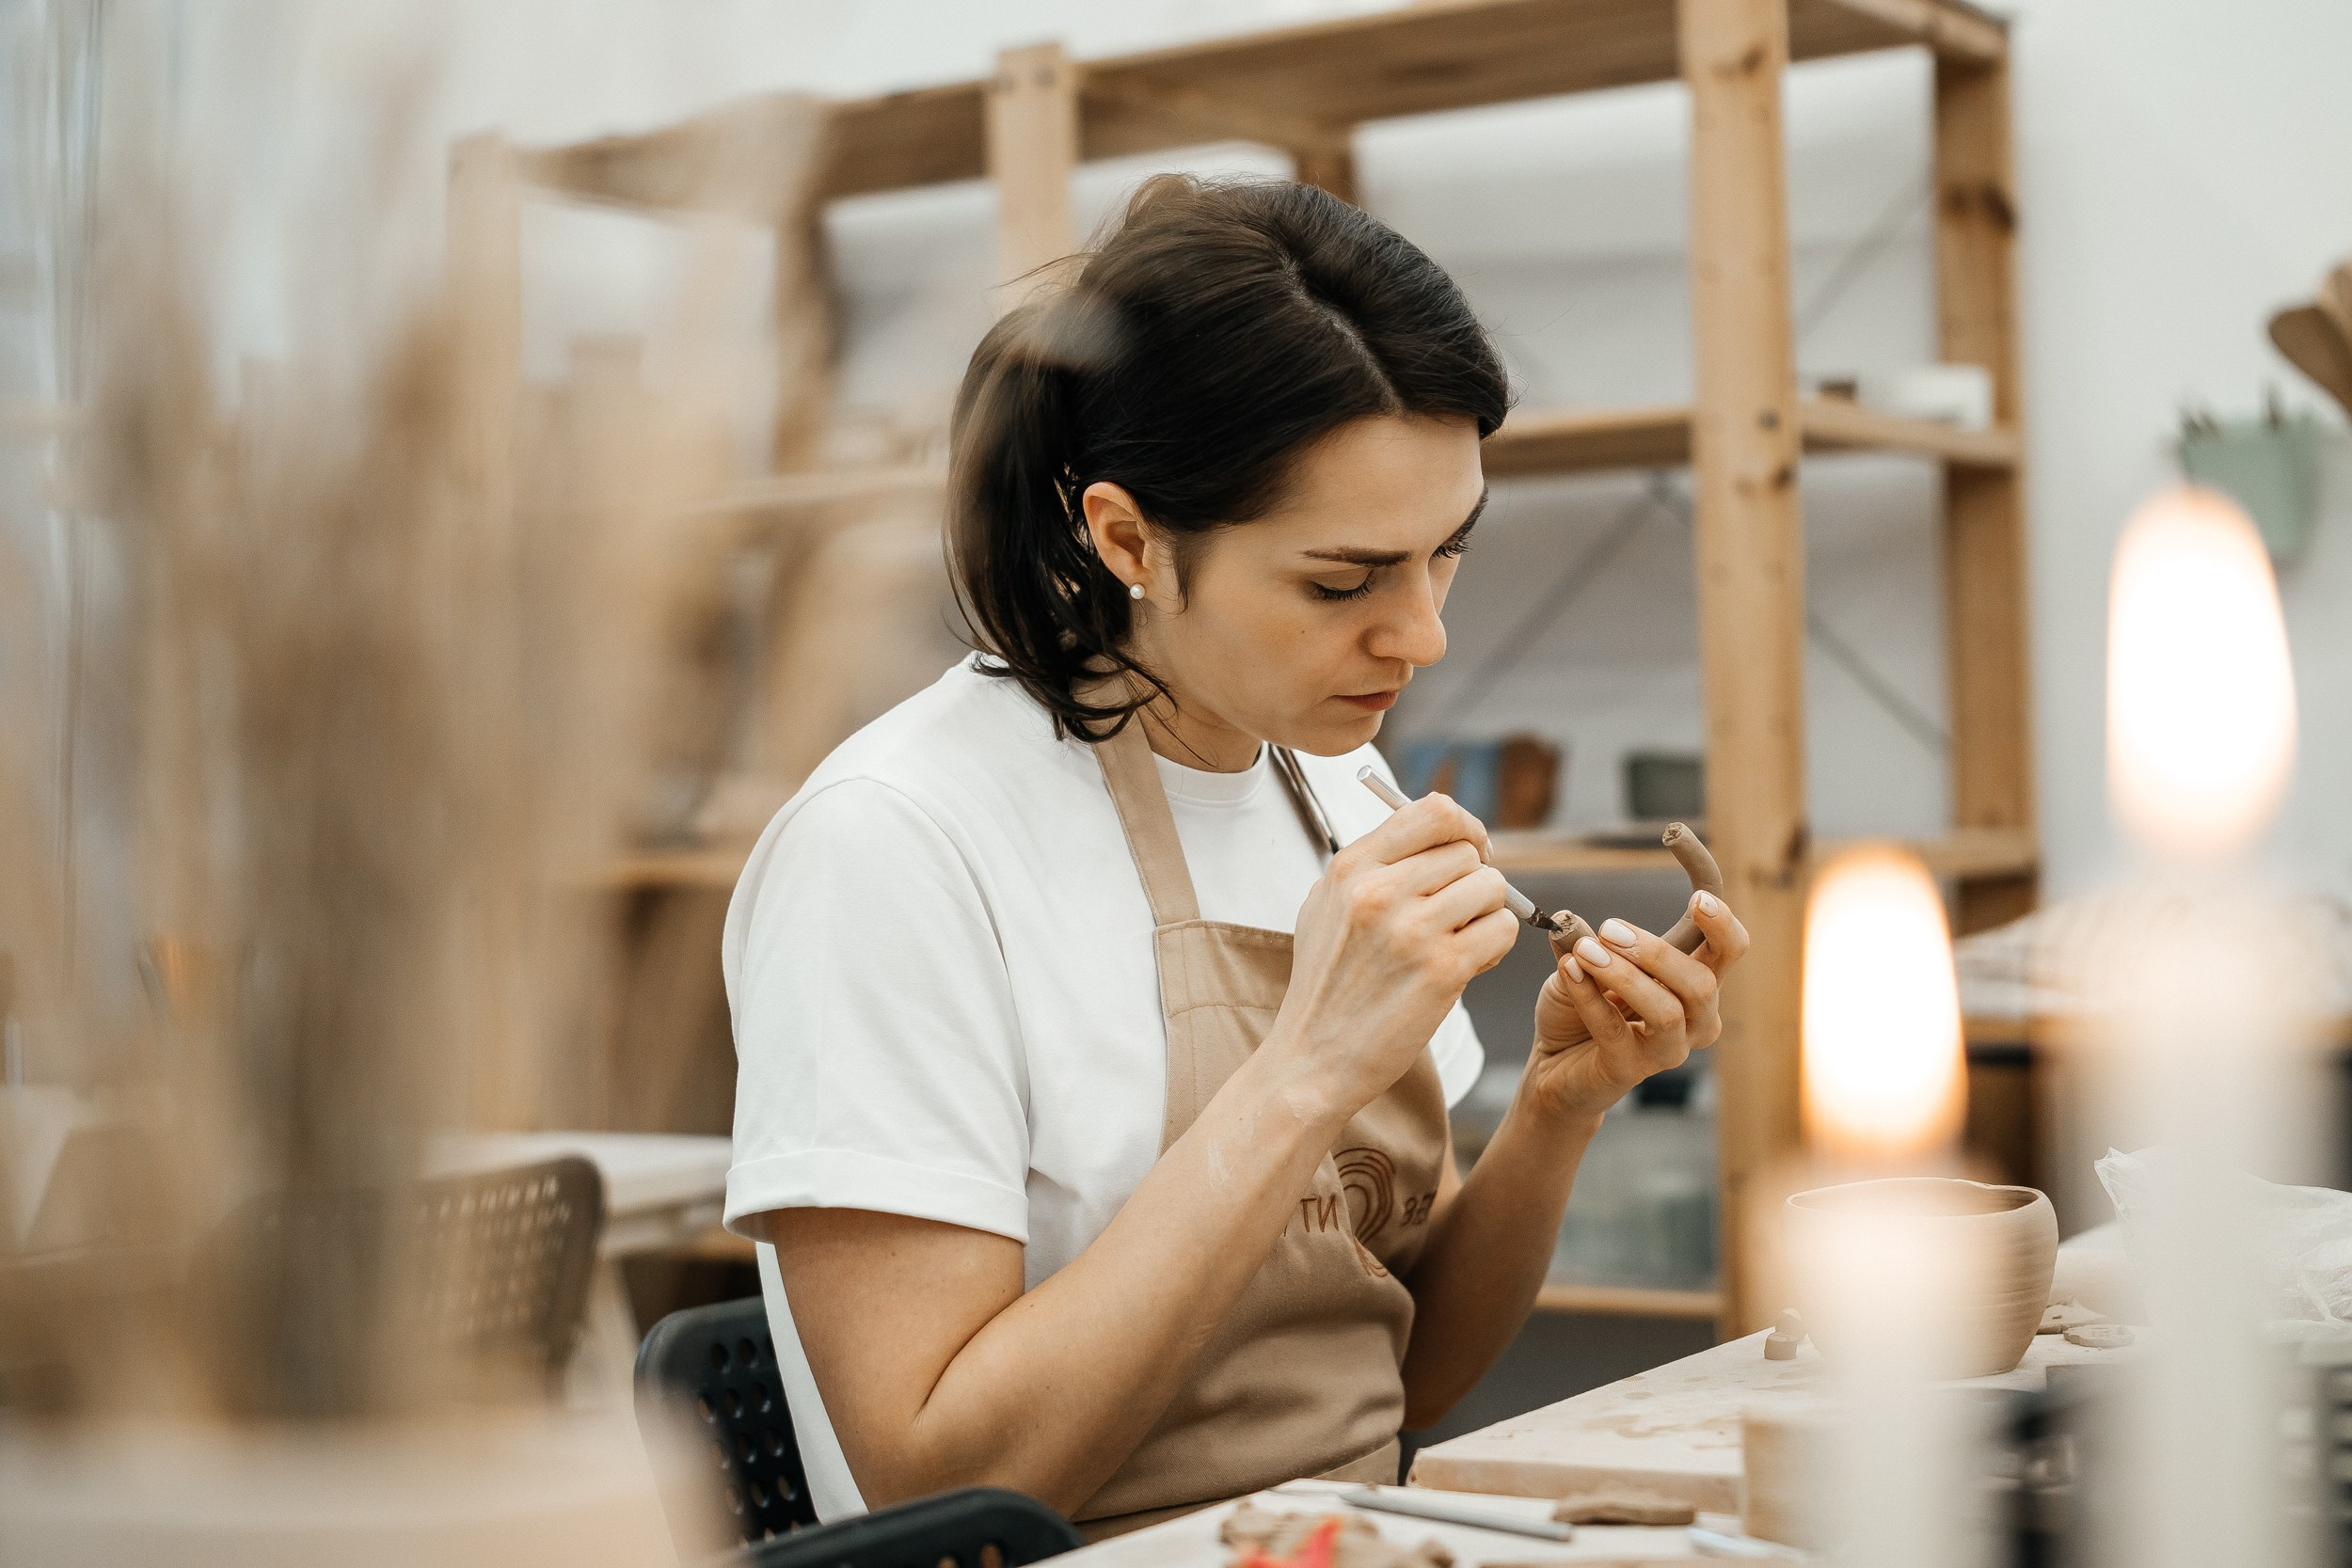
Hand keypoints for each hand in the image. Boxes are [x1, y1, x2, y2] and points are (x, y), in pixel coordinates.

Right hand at [1270, 792, 1519, 1123]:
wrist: (1312, 1059)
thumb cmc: (1324, 986)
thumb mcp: (1326, 906)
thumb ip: (1372, 865)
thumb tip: (1437, 834)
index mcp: (1351, 867)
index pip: (1433, 811)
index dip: (1465, 826)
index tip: (1469, 851)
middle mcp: (1380, 890)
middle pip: (1467, 852)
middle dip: (1472, 880)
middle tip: (1458, 913)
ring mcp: (1412, 929)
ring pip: (1493, 887)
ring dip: (1486, 914)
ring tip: (1457, 941)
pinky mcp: (1443, 968)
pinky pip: (1503, 929)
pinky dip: (1495, 945)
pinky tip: (1465, 964)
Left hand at [1525, 891, 1750, 1125]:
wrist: (1554, 1064)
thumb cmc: (1581, 1009)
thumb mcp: (1585, 963)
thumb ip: (1588, 940)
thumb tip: (1568, 918)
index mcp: (1693, 984)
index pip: (1728, 952)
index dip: (1722, 926)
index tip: (1698, 900)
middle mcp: (1694, 1020)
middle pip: (1702, 984)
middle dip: (1657, 952)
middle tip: (1610, 929)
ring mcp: (1666, 1050)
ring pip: (1667, 1011)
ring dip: (1624, 975)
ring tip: (1585, 952)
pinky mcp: (1630, 1069)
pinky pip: (1616, 1030)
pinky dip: (1588, 996)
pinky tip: (1568, 972)